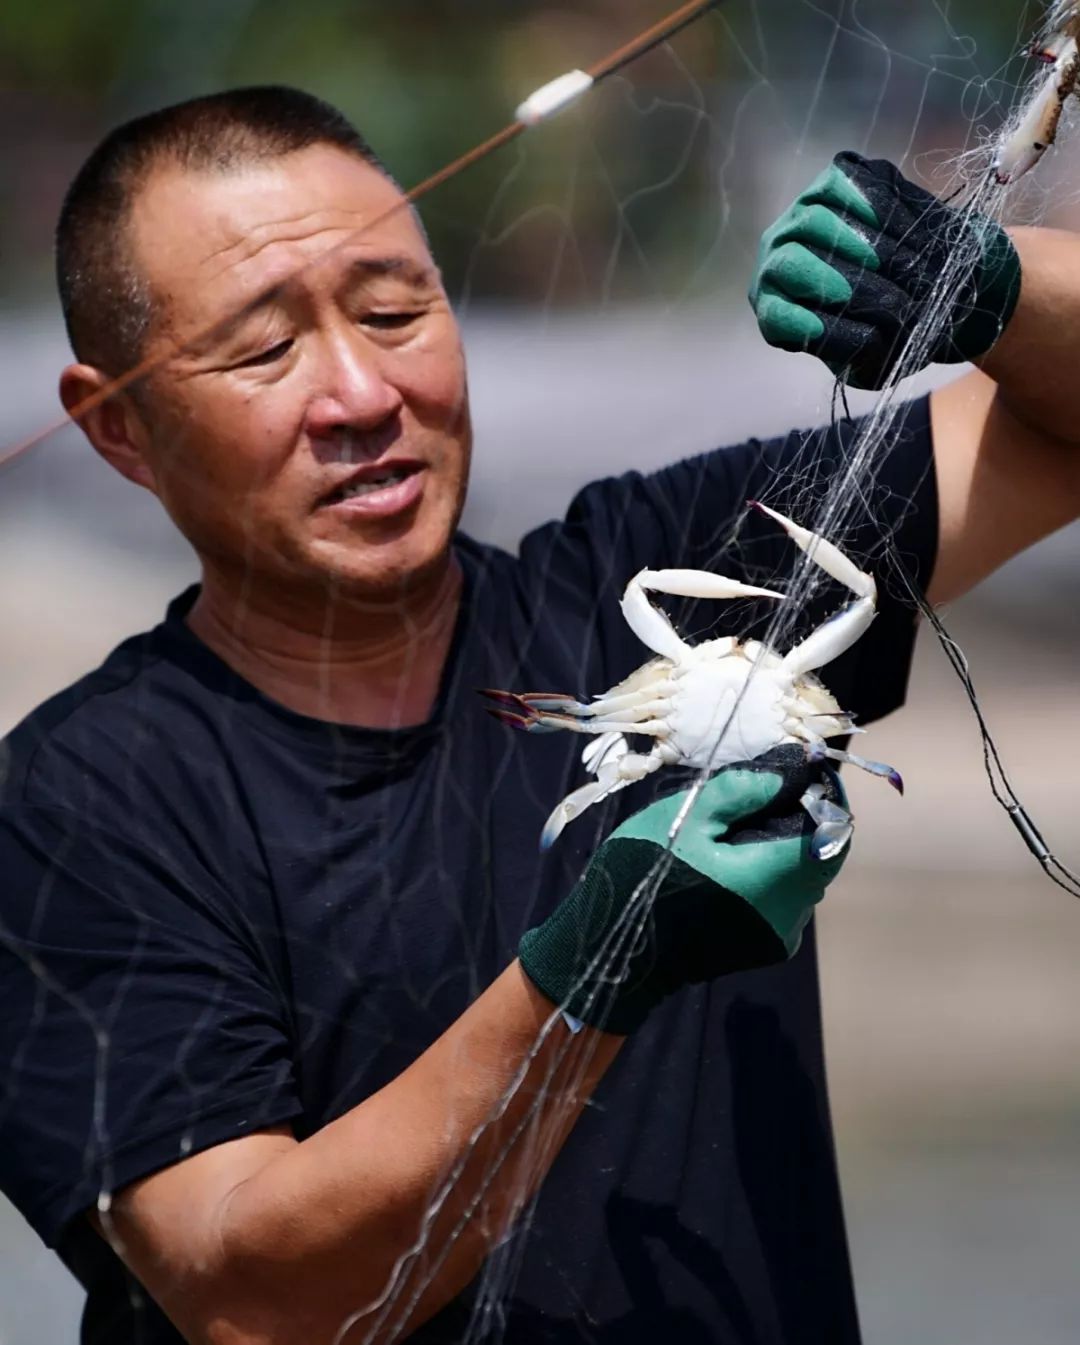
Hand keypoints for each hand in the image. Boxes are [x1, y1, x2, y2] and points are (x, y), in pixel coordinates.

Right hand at [518, 746, 849, 1034]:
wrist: (612, 947)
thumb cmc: (644, 873)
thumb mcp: (686, 816)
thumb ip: (743, 791)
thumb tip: (787, 776)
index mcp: (775, 878)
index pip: (832, 831)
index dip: (824, 798)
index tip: (800, 775)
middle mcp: (790, 912)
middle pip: (821, 855)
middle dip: (803, 821)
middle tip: (764, 794)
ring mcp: (779, 935)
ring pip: (804, 877)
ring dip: (786, 848)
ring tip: (741, 827)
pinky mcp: (765, 947)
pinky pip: (786, 899)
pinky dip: (772, 874)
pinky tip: (734, 860)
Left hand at [749, 151, 1020, 389]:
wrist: (924, 282)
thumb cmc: (891, 328)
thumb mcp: (874, 358)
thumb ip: (857, 351)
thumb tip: (850, 333)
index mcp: (777, 307)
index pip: (776, 315)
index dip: (801, 323)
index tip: (831, 330)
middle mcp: (779, 257)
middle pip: (789, 261)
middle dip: (830, 280)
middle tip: (871, 294)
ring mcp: (802, 214)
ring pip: (814, 219)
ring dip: (855, 243)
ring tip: (890, 265)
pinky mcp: (833, 181)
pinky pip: (842, 183)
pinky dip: (868, 202)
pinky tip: (892, 226)